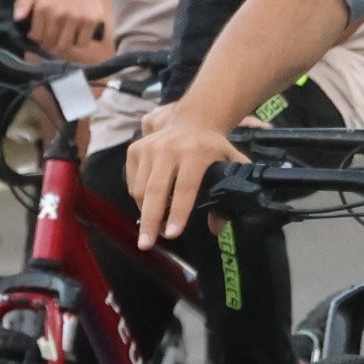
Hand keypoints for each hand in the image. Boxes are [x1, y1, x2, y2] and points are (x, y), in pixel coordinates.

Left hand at [14, 0, 113, 62]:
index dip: (38, 38)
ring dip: (63, 44)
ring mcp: (76, 17)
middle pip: (50, 44)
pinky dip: (79, 42)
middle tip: (54, 35)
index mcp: (43, 7)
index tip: (42, 32)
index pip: (36, 37)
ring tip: (64, 36)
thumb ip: (22, 4)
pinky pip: (81, 43)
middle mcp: (59, 13)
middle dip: (50, 43)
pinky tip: (77, 33)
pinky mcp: (91, 21)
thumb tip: (17, 18)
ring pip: (65, 46)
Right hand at [125, 108, 241, 248]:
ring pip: (140, 190)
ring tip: (156, 224)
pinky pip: (132, 183)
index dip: (178, 212)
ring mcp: (149, 148)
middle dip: (150, 220)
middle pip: (156, 191)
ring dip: (147, 212)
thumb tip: (217, 228)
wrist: (193, 119)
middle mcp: (169, 149)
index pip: (185, 187)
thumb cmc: (213, 147)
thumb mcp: (231, 163)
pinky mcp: (135, 149)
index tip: (172, 234)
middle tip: (146, 244)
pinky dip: (139, 198)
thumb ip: (230, 191)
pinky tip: (152, 200)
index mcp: (196, 153)